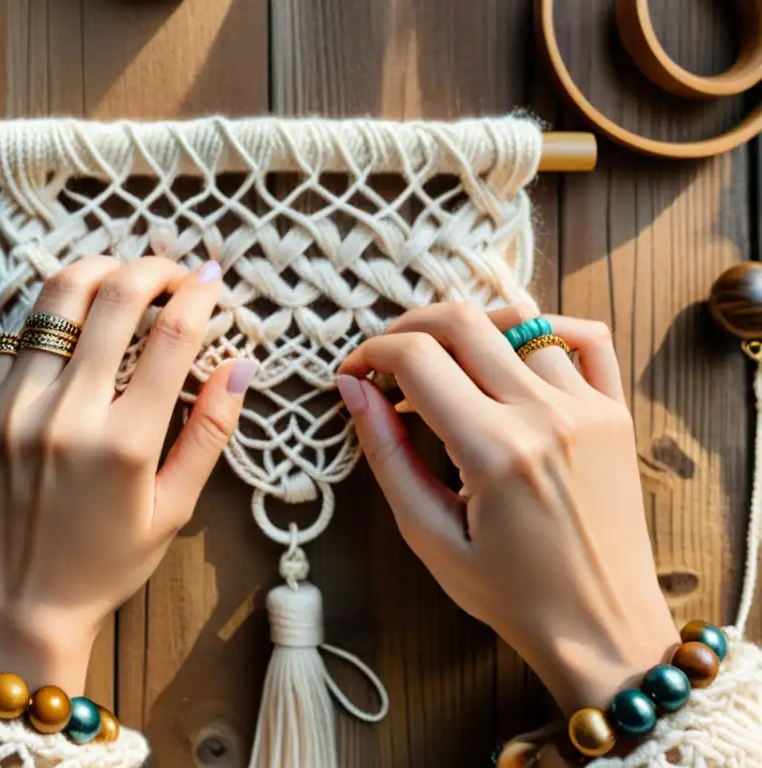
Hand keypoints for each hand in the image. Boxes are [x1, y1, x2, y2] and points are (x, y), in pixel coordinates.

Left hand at [0, 257, 256, 693]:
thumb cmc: (106, 564)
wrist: (19, 610)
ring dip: (85, 273)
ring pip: (46, 303)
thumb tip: (242, 365)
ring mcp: (4, 411)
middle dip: (150, 268)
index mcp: (125, 442)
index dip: (199, 293)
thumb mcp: (174, 509)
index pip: (172, 333)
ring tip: (107, 276)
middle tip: (166, 271)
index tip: (211, 280)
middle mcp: (62, 415)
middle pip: (112, 298)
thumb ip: (210, 433)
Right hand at [335, 303, 677, 715]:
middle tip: (386, 358)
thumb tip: (353, 390)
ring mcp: (588, 408)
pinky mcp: (614, 413)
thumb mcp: (429, 535)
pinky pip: (587, 338)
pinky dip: (546, 327)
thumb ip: (388, 454)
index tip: (354, 373)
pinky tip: (514, 350)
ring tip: (445, 363)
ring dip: (468, 330)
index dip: (371, 354)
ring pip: (519, 321)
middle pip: (463, 322)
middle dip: (408, 326)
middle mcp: (545, 415)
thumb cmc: (509, 594)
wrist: (601, 627)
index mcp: (494, 450)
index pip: (417, 358)